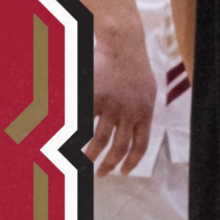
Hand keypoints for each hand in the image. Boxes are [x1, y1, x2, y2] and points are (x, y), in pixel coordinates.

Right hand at [86, 35, 156, 175]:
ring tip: (83, 162)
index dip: (131, 162)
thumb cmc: (135, 67)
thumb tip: (137, 134)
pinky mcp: (96, 98)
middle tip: (101, 174)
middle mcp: (130, 112)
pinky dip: (77, 135)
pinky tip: (72, 143)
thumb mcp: (147, 92)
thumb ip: (142, 113)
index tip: (123, 172)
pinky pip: (85, 122)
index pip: (140, 145)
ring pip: (100, 140)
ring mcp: (112, 106)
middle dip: (109, 165)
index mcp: (145, 112)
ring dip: (91, 155)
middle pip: (119, 148)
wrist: (124, 45)